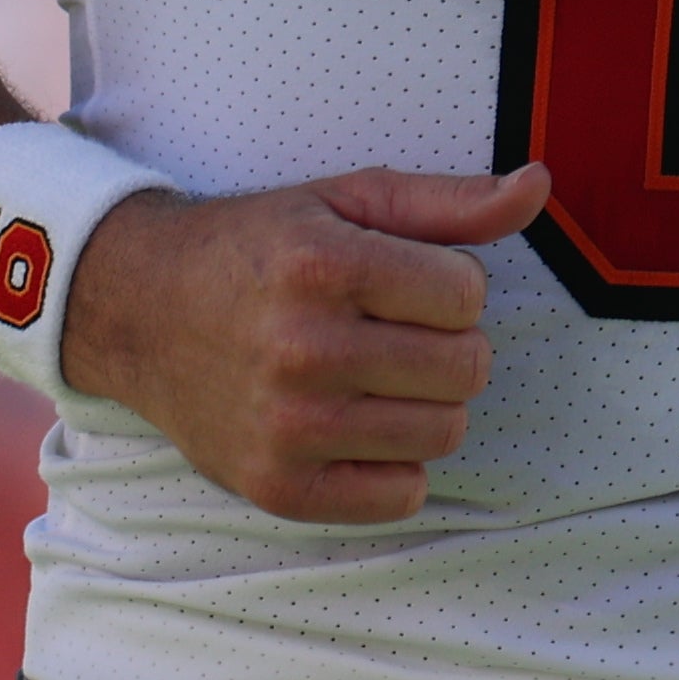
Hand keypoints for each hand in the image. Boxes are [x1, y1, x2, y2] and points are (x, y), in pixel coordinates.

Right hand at [62, 167, 547, 524]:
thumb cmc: (256, 249)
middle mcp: (303, 348)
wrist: (139, 310)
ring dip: (425, 405)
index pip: (466, 293)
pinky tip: (353, 427)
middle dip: (446, 345)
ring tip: (373, 377)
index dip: (448, 285)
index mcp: (323, 265)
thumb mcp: (343, 201)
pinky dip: (393, 466)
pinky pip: (401, 496)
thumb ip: (448, 200)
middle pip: (466, 368)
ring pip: (444, 433)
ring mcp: (288, 427)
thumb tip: (539, 184)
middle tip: (392, 332)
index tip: (401, 283)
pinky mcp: (278, 486)